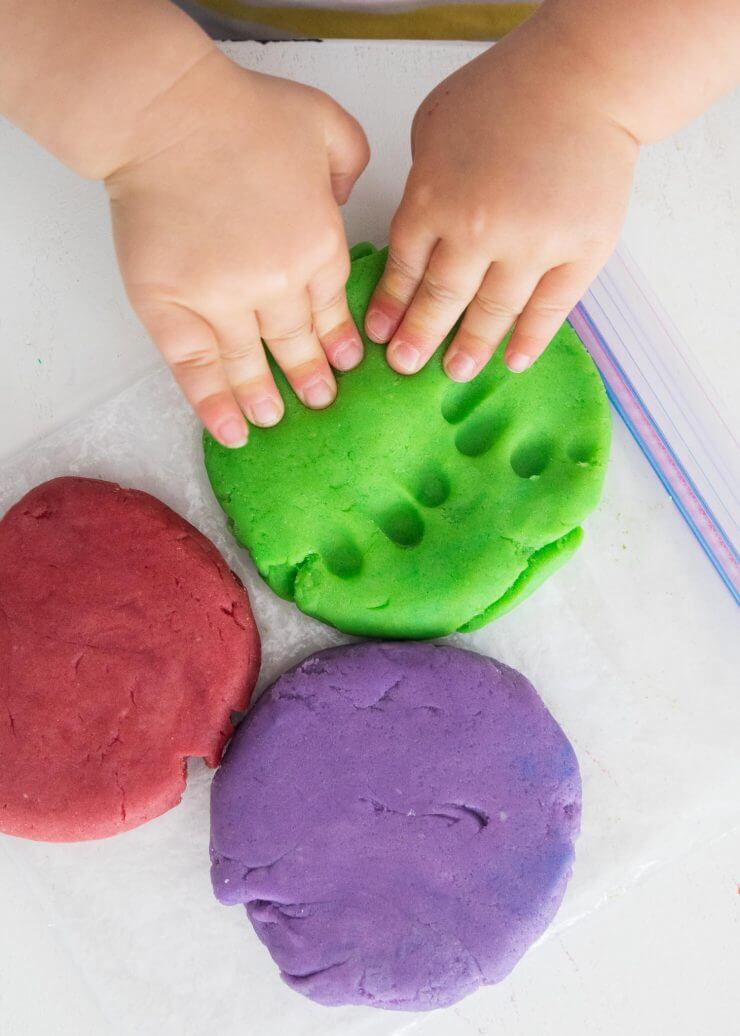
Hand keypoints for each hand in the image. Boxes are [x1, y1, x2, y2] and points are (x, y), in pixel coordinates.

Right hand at [106, 53, 368, 445]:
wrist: (166, 115)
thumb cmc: (240, 112)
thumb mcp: (324, 123)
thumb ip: (350, 162)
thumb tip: (346, 198)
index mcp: (318, 246)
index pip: (332, 309)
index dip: (339, 340)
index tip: (346, 363)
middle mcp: (277, 285)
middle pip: (297, 342)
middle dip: (311, 377)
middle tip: (319, 402)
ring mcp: (222, 302)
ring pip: (250, 363)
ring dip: (264, 397)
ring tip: (273, 421)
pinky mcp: (171, 308)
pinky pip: (196, 368)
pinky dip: (212, 403)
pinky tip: (228, 430)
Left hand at [365, 26, 638, 379]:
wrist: (586, 77)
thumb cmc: (507, 91)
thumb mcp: (434, 126)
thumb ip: (422, 184)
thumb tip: (419, 231)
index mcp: (434, 200)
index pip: (405, 269)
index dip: (391, 306)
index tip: (380, 335)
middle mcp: (478, 232)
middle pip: (441, 299)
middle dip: (419, 338)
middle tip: (406, 366)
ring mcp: (532, 246)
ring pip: (493, 312)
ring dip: (471, 346)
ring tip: (455, 371)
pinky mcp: (580, 252)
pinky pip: (550, 309)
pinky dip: (529, 340)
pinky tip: (512, 362)